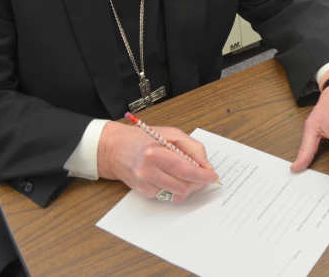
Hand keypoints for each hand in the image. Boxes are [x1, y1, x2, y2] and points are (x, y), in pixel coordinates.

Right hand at [98, 121, 218, 201]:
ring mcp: (145, 185)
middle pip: (183, 186)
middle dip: (199, 183)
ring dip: (189, 188)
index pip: (185, 170)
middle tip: (205, 176)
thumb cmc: (144, 139)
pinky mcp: (143, 193)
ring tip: (191, 176)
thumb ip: (192, 148)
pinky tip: (174, 178)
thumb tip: (206, 166)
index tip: (213, 176)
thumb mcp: (171, 133)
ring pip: (177, 195)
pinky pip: (167, 196)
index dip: (203, 175)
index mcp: (155, 153)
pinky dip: (176, 189)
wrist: (116, 149)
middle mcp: (148, 171)